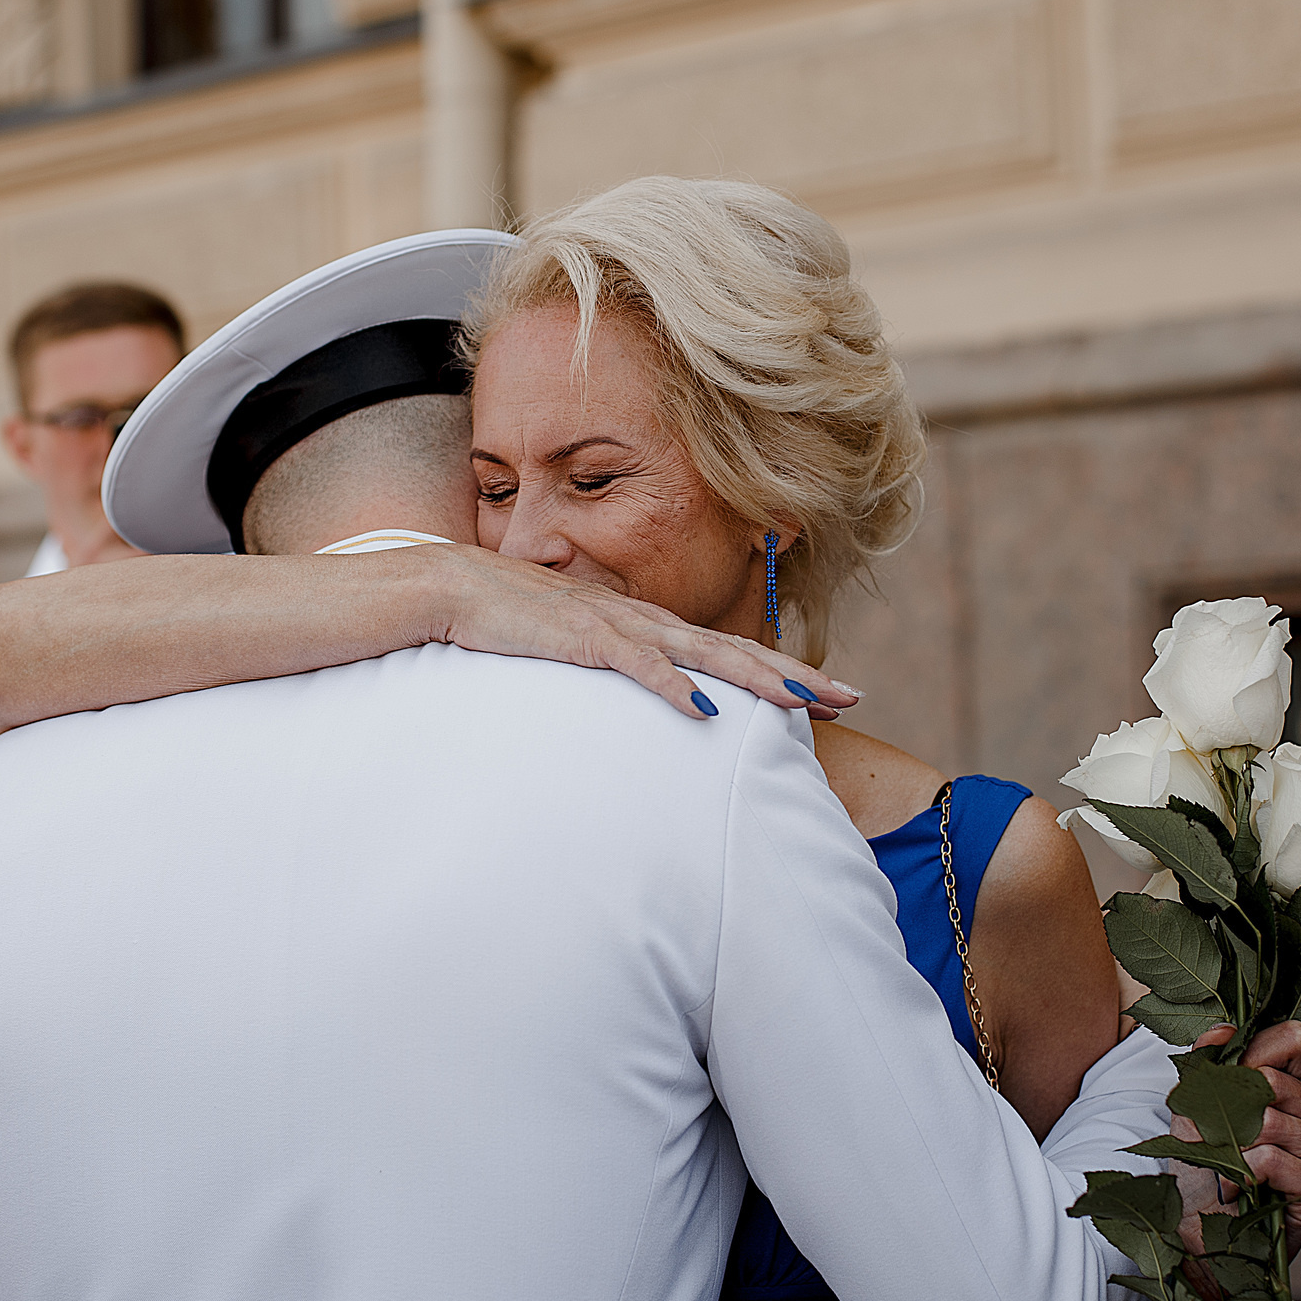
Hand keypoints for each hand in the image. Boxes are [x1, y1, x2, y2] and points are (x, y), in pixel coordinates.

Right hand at [420, 543, 861, 722]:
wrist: (448, 588)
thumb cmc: (507, 625)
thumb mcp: (573, 651)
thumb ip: (611, 672)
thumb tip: (646, 707)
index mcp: (643, 626)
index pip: (726, 650)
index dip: (780, 669)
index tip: (826, 692)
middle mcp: (641, 622)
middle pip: (734, 650)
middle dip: (794, 674)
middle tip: (851, 695)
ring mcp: (614, 627)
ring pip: (702, 655)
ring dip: (756, 679)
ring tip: (804, 701)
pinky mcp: (579, 638)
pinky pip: (636, 665)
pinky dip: (671, 687)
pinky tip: (703, 711)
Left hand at [1187, 1021, 1300, 1246]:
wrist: (1203, 1239)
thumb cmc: (1204, 1172)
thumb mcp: (1196, 1108)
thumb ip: (1209, 1064)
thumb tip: (1222, 1030)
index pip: (1293, 1038)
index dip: (1250, 1052)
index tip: (1223, 1082)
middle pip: (1273, 1080)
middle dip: (1229, 1110)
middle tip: (1221, 1142)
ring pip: (1269, 1120)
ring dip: (1231, 1148)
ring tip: (1229, 1170)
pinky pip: (1271, 1159)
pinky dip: (1240, 1175)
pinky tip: (1239, 1192)